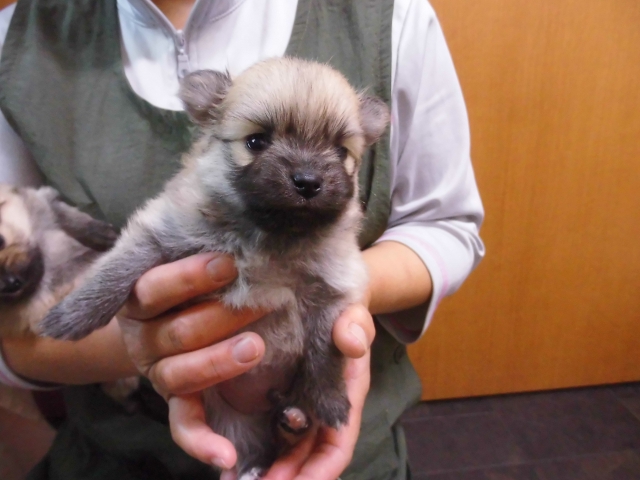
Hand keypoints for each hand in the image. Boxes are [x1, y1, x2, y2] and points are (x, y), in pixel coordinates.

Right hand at [116, 252, 266, 468]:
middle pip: (176, 331)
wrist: (179, 311)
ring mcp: (160, 370)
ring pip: (180, 375)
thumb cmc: (202, 276)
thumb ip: (210, 244)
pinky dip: (201, 442)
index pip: (153, 288)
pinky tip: (226, 455)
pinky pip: (183, 425)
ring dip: (218, 362)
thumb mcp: (199, 255)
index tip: (229, 264)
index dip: (189, 277)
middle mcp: (144, 336)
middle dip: (222, 316)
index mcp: (141, 298)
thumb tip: (234, 221)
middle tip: (268, 299)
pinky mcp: (179, 399)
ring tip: (255, 348)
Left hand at [258, 303, 374, 479]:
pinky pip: (268, 432)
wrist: (329, 301)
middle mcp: (321, 412)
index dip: (319, 472)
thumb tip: (350, 343)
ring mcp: (300, 408)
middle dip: (286, 479)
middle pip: (307, 459)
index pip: (337, 447)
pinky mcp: (279, 399)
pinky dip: (255, 452)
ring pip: (286, 452)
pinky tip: (230, 465)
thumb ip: (355, 327)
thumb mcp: (353, 315)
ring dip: (267, 473)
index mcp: (344, 401)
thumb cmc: (345, 312)